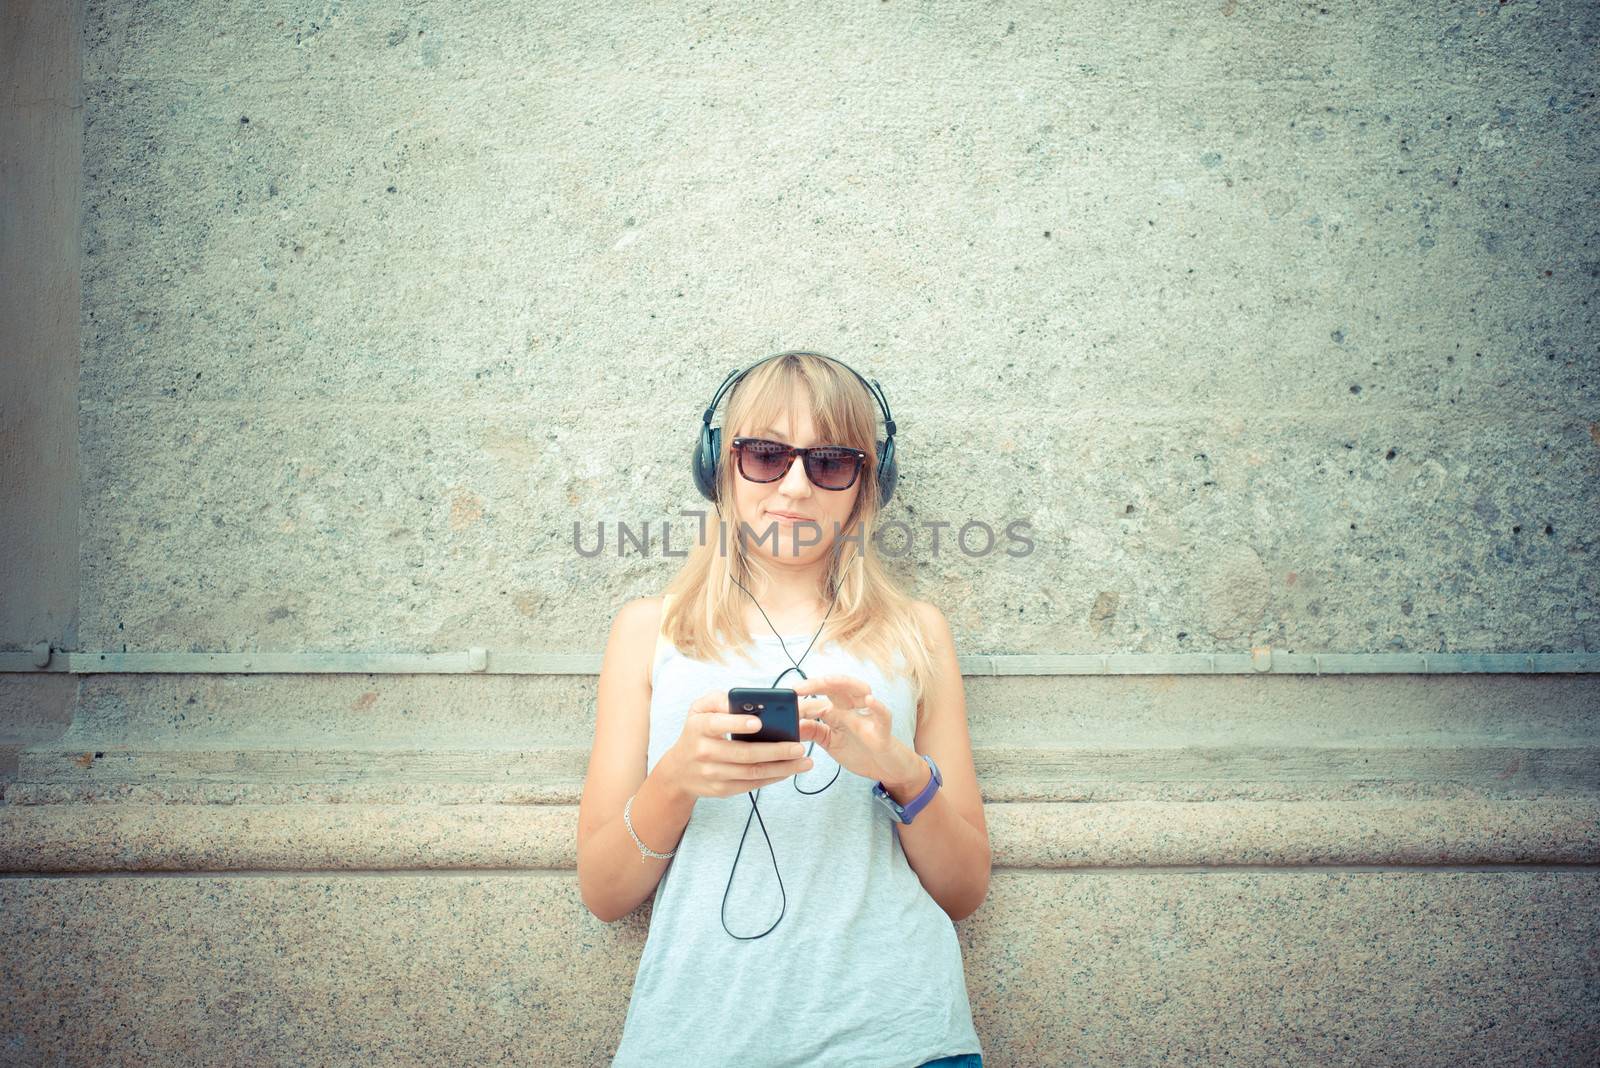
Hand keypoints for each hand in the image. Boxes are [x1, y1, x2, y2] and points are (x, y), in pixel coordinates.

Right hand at [661, 688, 815, 799]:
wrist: (678, 771)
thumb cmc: (697, 732)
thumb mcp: (699, 710)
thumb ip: (720, 700)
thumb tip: (747, 699)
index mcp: (699, 727)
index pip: (717, 724)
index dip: (737, 724)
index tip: (759, 722)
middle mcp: (704, 752)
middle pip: (743, 753)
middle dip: (775, 750)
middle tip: (799, 746)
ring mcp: (712, 774)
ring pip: (752, 772)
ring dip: (781, 768)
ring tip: (804, 761)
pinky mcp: (721, 790)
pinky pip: (751, 784)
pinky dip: (772, 778)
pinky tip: (789, 770)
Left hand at [789, 674, 923, 787]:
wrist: (885, 768)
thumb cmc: (859, 750)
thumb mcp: (829, 742)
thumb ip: (812, 731)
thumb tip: (790, 725)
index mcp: (837, 712)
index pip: (817, 700)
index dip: (800, 702)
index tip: (781, 705)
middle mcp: (851, 709)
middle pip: (836, 687)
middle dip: (816, 684)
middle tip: (797, 689)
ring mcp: (867, 718)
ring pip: (859, 690)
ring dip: (844, 683)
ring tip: (827, 681)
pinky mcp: (882, 731)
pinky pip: (883, 716)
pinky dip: (877, 707)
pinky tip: (869, 700)